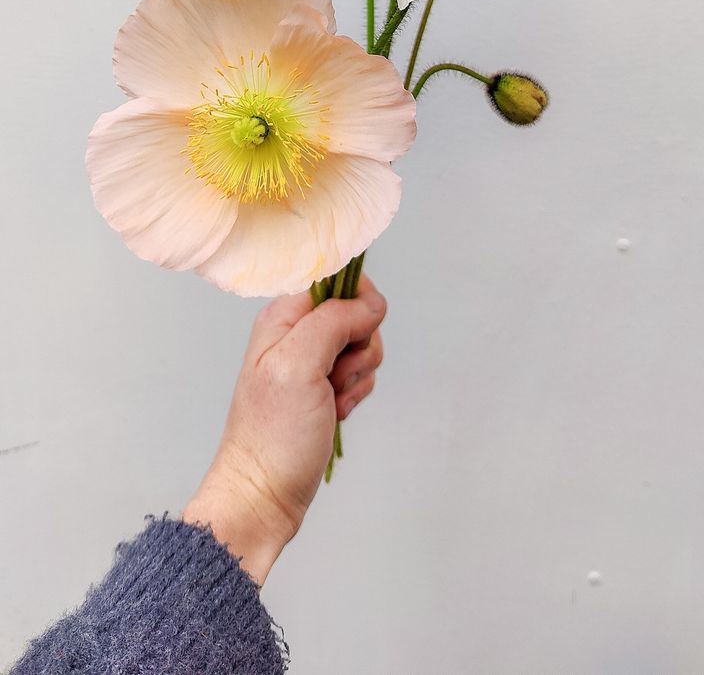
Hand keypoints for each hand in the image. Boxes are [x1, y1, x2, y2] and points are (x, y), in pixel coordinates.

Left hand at [183, 276, 386, 583]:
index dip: (357, 301)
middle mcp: (296, 333)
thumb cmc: (273, 436)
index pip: (335, 278)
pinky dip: (356, 394)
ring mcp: (311, 362)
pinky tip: (337, 413)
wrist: (264, 495)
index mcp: (282, 317)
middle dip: (360, 346)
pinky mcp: (324, 388)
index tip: (355, 333)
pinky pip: (360, 374)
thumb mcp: (299, 366)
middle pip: (356, 312)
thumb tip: (370, 303)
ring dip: (359, 375)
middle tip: (333, 377)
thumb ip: (334, 321)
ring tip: (332, 400)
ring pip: (362, 345)